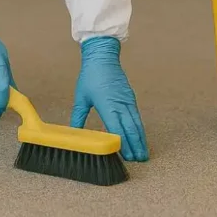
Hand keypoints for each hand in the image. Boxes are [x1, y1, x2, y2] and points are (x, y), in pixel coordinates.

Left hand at [71, 36, 148, 161]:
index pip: (117, 129)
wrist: (102, 56)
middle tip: (139, 160)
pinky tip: (140, 135)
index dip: (123, 144)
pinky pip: (136, 116)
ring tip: (143, 153)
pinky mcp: (130, 97)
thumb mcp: (81, 97)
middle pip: (131, 129)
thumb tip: (73, 133)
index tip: (126, 156)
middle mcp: (120, 104)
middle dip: (136, 146)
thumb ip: (78, 117)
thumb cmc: (90, 75)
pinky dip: (139, 128)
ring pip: (137, 123)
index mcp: (107, 105)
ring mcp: (127, 100)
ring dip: (140, 139)